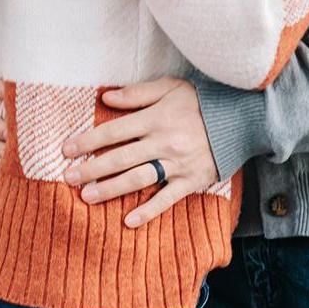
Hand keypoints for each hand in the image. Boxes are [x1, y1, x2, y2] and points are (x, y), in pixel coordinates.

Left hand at [63, 76, 220, 227]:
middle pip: (120, 158)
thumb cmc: (202, 100)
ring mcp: (178, 164)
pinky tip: (129, 220)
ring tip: (87, 197)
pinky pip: (167, 198)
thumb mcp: (170, 87)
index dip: (87, 141)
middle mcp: (164, 142)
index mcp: (156, 118)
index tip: (66, 150)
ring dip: (111, 189)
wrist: (242, 118)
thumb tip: (105, 96)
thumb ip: (137, 93)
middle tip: (68, 178)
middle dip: (91, 169)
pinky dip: (149, 210)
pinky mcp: (192, 181)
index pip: (113, 131)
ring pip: (138, 179)